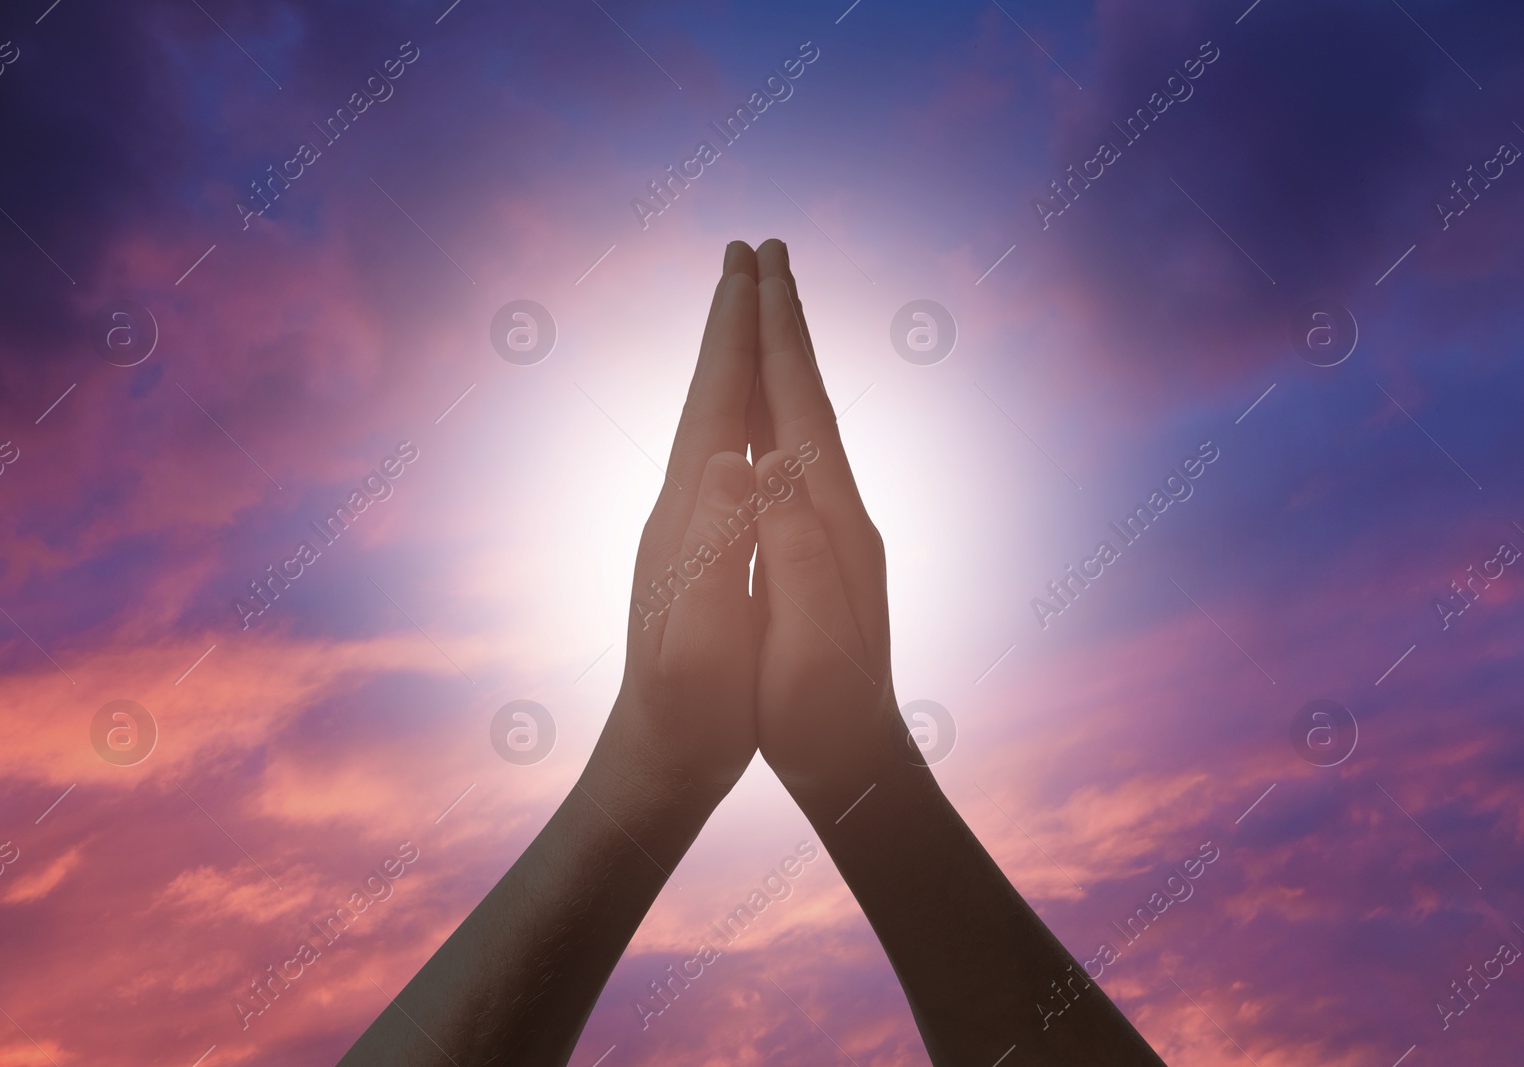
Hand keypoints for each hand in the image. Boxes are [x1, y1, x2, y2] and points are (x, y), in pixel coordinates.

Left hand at [593, 242, 764, 802]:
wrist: (658, 756)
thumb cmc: (693, 710)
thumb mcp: (703, 637)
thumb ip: (714, 548)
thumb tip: (730, 456)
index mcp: (689, 516)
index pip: (715, 404)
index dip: (734, 334)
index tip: (752, 267)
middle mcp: (680, 507)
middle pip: (707, 394)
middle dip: (728, 322)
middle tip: (746, 252)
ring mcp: (685, 526)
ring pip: (711, 419)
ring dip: (730, 360)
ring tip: (746, 313)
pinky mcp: (696, 549)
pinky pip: (721, 455)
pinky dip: (736, 412)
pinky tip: (745, 416)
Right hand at [747, 241, 904, 810]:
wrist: (859, 759)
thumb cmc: (819, 713)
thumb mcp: (806, 639)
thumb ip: (789, 549)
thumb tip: (762, 465)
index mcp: (829, 522)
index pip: (796, 408)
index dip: (775, 337)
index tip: (755, 269)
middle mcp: (841, 510)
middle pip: (809, 395)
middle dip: (786, 322)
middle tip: (765, 251)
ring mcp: (839, 528)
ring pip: (809, 421)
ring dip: (789, 358)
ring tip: (771, 308)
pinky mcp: (827, 550)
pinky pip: (802, 456)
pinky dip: (786, 410)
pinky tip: (774, 412)